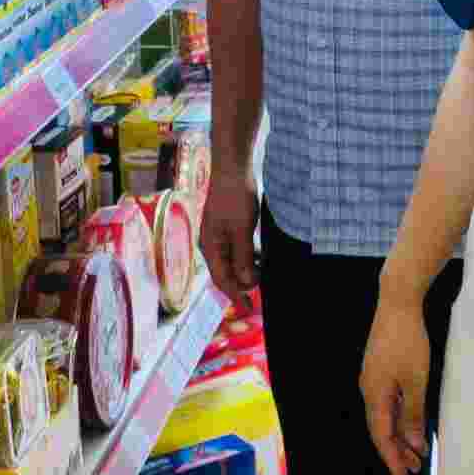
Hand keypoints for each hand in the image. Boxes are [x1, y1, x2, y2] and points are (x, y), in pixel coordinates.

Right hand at [198, 170, 259, 296]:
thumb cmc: (235, 197)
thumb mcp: (242, 229)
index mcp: (211, 246)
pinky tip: (260, 255)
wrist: (232, 168)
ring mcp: (219, 235)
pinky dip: (248, 256)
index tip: (249, 306)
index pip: (221, 279)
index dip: (235, 294)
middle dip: (241, 282)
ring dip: (246, 269)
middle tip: (260, 286)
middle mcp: (212, 244)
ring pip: (232, 261)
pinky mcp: (228, 226)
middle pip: (226, 272)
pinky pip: (237, 249)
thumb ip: (243, 256)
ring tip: (262, 271)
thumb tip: (245, 282)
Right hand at [360, 297, 433, 474]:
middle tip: (416, 470)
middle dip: (398, 451)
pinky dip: (401, 417)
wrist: (398, 302)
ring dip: (401, 435)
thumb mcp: (416, 380)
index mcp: (374, 394)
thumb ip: (413, 412)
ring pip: (386, 416)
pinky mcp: (380, 370)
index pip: (381, 436)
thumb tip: (413, 442)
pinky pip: (388, 402)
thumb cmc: (408, 340)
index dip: (392, 459)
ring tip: (418, 452)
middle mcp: (369, 390)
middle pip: (381, 429)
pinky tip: (412, 424)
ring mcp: (374, 379)